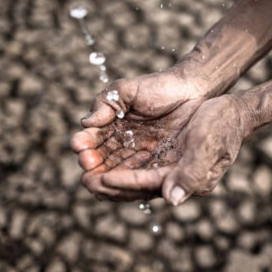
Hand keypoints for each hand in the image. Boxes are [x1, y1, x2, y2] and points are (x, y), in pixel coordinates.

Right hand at [71, 68, 206, 199]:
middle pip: (102, 164)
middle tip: (87, 164)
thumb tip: (85, 123)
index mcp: (112, 130)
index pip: (93, 142)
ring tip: (99, 179)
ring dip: (107, 179)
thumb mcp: (126, 91)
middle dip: (92, 166)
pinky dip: (131, 184)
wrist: (192, 91)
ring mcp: (142, 159)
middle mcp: (124, 147)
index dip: (84, 145)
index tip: (79, 146)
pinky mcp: (160, 167)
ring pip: (119, 176)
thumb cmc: (159, 87)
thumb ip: (105, 104)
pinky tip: (124, 182)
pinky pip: (143, 180)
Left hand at [97, 95, 251, 204]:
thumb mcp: (209, 146)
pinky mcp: (167, 156)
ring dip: (111, 174)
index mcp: (186, 178)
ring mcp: (170, 166)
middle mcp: (175, 177)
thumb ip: (191, 174)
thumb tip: (171, 200)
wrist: (231, 112)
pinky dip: (120, 163)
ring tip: (88, 170)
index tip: (101, 179)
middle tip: (85, 180)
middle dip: (110, 185)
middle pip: (137, 186)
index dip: (124, 183)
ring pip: (134, 176)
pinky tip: (106, 159)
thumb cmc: (222, 126)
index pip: (149, 184)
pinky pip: (139, 164)